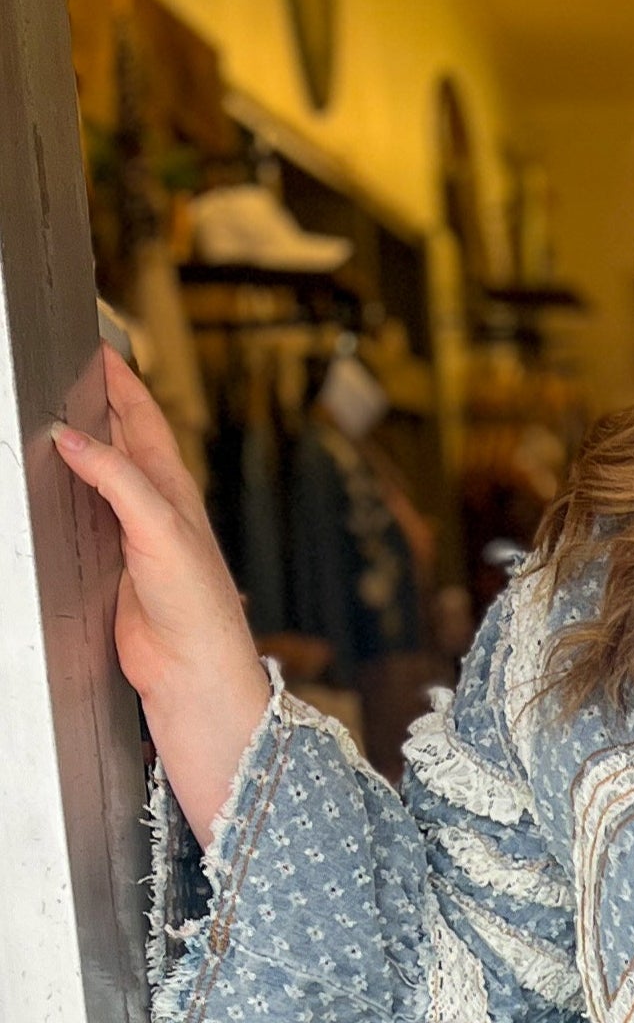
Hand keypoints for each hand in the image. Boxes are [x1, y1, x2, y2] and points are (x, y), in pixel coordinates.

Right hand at [52, 347, 271, 840]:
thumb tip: (72, 436)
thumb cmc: (198, 606)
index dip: (119, 380)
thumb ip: (117, 478)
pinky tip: (46, 492)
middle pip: (118, 442)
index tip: (94, 348)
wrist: (194, 674)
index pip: (142, 416)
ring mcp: (132, 538)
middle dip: (93, 406)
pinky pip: (83, 521)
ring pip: (98, 479)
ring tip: (46, 420)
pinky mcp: (112, 571)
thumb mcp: (160, 526)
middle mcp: (155, 507)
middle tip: (62, 376)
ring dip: (78, 452)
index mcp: (173, 487)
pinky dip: (65, 499)